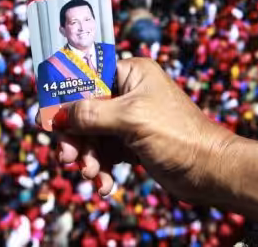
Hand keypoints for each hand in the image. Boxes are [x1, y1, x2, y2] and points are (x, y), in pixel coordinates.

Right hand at [38, 57, 235, 202]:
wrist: (211, 171)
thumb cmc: (178, 135)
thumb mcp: (131, 119)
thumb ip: (91, 114)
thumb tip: (57, 114)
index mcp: (130, 73)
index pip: (86, 76)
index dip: (64, 96)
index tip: (47, 117)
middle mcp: (128, 92)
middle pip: (83, 110)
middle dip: (76, 137)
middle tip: (68, 158)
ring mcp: (128, 119)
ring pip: (91, 135)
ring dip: (88, 157)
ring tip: (93, 175)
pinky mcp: (131, 143)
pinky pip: (104, 153)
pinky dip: (101, 169)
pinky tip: (104, 185)